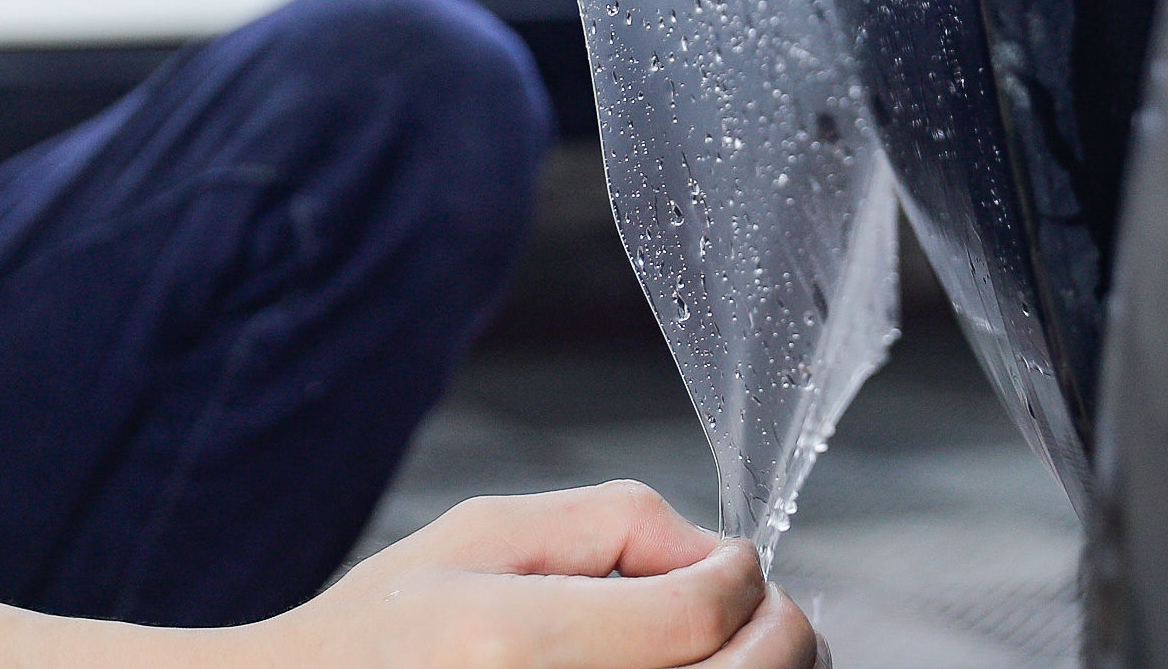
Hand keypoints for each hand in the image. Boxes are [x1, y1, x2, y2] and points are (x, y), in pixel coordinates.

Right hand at [242, 483, 820, 668]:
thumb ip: (608, 522)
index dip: (741, 573)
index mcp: (511, 646)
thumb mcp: (479, 538)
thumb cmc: (387, 633)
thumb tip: (715, 554)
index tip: (732, 561)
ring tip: (729, 646)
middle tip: (764, 605)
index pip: (700, 610)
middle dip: (780, 631)